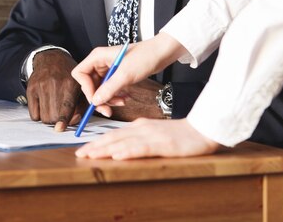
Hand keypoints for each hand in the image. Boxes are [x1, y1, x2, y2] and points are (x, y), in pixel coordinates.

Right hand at [26, 50, 86, 131]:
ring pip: (43, 117)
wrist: (51, 59)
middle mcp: (54, 83)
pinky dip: (39, 115)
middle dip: (58, 121)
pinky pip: (33, 114)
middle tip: (61, 116)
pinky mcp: (30, 89)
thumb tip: (73, 122)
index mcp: (70, 83)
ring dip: (49, 119)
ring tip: (53, 110)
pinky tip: (44, 107)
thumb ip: (81, 106)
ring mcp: (40, 86)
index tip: (60, 128)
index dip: (63, 119)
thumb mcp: (80, 87)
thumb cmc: (68, 77)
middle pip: (53, 115)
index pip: (66, 105)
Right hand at [71, 33, 187, 116]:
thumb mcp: (125, 74)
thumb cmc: (144, 56)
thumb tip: (96, 101)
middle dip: (99, 97)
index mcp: (97, 57)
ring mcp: (108, 69)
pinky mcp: (116, 75)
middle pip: (89, 84)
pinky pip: (109, 89)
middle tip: (107, 109)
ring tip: (121, 102)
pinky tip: (125, 98)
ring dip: (109, 99)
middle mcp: (100, 63)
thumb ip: (109, 88)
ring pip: (100, 89)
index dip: (86, 88)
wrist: (161, 53)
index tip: (96, 99)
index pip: (80, 74)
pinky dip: (115, 96)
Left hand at [75, 118, 219, 159]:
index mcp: (139, 126)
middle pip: (114, 137)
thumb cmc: (180, 134)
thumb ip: (139, 138)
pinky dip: (128, 152)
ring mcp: (152, 136)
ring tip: (91, 155)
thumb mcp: (155, 134)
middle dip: (95, 146)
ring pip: (124, 142)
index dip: (97, 142)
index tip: (83, 149)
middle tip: (79, 153)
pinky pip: (142, 148)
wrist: (203, 130)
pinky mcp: (163, 144)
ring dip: (106, 149)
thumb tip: (121, 148)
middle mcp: (142, 128)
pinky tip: (118, 156)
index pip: (114, 134)